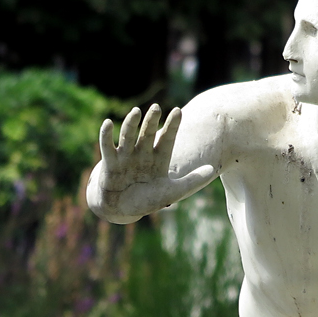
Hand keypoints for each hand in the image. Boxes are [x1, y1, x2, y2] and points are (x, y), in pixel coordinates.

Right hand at [86, 104, 213, 221]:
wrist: (122, 209)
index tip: (178, 111)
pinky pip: (108, 146)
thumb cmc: (148, 199)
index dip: (172, 126)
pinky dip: (106, 135)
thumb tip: (211, 169)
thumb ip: (191, 181)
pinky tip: (107, 123)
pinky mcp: (110, 163)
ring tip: (136, 111)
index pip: (167, 138)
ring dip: (131, 124)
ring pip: (129, 136)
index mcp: (158, 158)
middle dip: (152, 121)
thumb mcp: (172, 192)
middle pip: (148, 133)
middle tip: (156, 107)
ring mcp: (126, 156)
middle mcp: (142, 153)